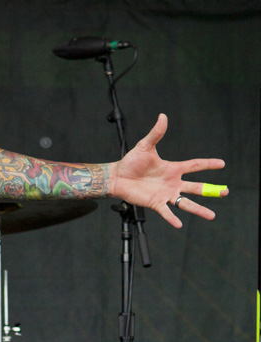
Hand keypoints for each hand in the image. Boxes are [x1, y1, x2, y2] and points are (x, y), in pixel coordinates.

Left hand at [109, 114, 226, 227]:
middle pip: (196, 187)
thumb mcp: (145, 146)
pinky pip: (166, 212)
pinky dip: (172, 218)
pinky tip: (179, 225)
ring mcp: (165, 194)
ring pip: (185, 203)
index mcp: (172, 169)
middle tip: (225, 192)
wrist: (116, 176)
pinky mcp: (155, 203)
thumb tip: (162, 116)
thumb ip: (156, 133)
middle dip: (211, 190)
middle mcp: (172, 182)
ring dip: (198, 209)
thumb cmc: (130, 162)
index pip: (195, 165)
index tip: (222, 163)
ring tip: (211, 215)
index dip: (208, 164)